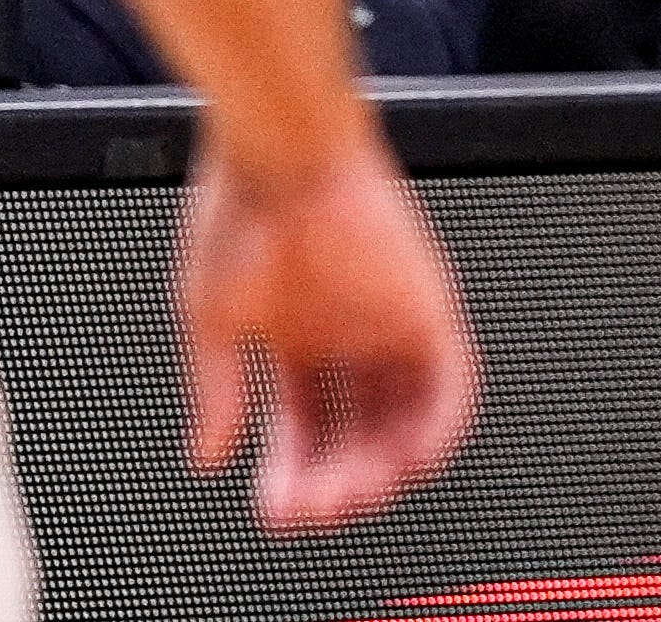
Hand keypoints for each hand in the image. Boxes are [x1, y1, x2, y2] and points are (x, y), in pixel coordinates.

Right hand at [180, 131, 480, 533]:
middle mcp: (346, 330)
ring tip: (354, 496)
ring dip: (384, 466)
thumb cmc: (238, 209)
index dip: (292, 470)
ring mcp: (389, 320)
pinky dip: (439, 429)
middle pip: (356, 430)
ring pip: (403, 417)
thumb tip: (207, 455)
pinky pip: (452, 383)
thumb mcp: (209, 317)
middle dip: (336, 480)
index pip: (304, 423)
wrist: (281, 150)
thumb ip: (215, 390)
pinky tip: (410, 464)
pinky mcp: (427, 304)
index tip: (276, 506)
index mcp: (294, 331)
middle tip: (315, 511)